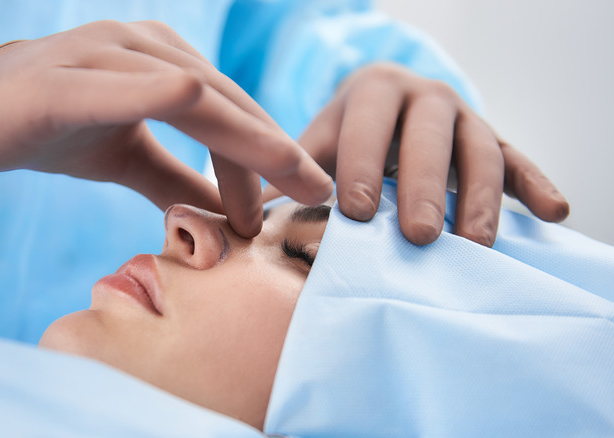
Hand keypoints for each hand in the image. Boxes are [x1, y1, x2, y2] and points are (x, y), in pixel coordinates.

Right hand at [0, 20, 331, 237]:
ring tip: (275, 198)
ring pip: (194, 95)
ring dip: (242, 145)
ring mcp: (105, 55)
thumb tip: (227, 217)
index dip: (272, 157)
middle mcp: (146, 48)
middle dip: (278, 154)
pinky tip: (203, 111)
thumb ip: (177, 181)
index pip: (233, 114)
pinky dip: (169, 98)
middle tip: (319, 198)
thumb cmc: (49, 124)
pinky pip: (128, 85)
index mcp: (164, 63)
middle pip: (228, 104)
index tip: (304, 201)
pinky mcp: (64, 79)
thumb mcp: (127, 159)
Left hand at [283, 62, 568, 245]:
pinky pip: (519, 158)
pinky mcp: (495, 139)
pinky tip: (555, 213)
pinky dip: (536, 183)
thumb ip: (292, 178)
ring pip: (479, 151)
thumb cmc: (347, 138)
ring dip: (480, 197)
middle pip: (430, 137)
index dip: (361, 165)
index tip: (354, 212)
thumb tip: (249, 224)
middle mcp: (425, 96)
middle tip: (417, 237)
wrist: (390, 106)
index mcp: (373, 91)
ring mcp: (466, 116)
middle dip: (423, 187)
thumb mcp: (318, 146)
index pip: (367, 124)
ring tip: (475, 244)